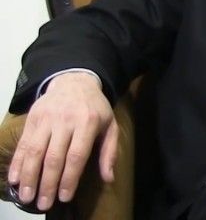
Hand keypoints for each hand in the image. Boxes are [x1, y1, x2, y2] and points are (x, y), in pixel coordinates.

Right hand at [7, 72, 117, 210]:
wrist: (74, 81)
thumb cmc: (95, 108)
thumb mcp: (110, 125)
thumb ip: (109, 151)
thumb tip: (109, 178)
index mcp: (88, 122)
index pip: (76, 155)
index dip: (69, 178)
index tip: (65, 197)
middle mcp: (66, 120)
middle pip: (54, 157)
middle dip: (48, 183)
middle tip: (44, 203)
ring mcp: (47, 119)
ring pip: (35, 151)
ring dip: (29, 176)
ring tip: (27, 196)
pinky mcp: (32, 118)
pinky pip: (23, 143)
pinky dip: (18, 162)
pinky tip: (15, 179)